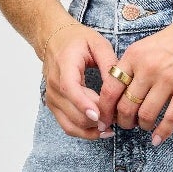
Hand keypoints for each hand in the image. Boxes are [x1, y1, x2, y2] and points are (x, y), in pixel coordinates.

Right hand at [38, 17, 119, 139]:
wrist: (55, 39)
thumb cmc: (78, 40)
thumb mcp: (98, 44)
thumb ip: (109, 64)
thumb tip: (120, 87)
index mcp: (64, 65)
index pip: (70, 88)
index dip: (84, 104)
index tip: (100, 116)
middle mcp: (53, 84)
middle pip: (73, 111)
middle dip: (97, 119)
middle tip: (119, 118)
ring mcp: (52, 97)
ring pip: (70, 124)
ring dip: (92, 129)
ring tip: (112, 127)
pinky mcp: (54, 106)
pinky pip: (68, 126)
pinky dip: (84, 132)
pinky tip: (101, 131)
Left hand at [96, 8, 172, 144]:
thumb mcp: (146, 46)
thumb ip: (131, 67)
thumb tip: (118, 93)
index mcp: (133, 56)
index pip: (110, 89)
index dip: (105, 109)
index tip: (105, 119)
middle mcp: (147, 68)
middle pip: (126, 106)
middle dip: (124, 122)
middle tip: (127, 125)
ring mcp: (168, 79)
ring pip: (146, 115)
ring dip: (143, 126)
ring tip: (145, 126)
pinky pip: (171, 118)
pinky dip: (163, 133)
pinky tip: (158, 139)